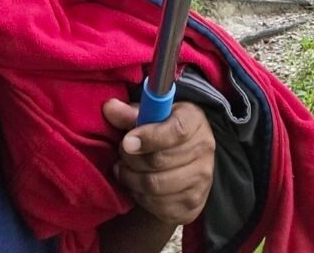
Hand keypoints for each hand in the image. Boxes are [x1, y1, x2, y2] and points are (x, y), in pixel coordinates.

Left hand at [102, 98, 215, 225]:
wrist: (185, 161)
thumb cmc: (163, 131)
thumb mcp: (149, 115)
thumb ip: (129, 113)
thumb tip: (109, 107)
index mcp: (195, 120)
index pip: (176, 130)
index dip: (149, 137)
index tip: (126, 141)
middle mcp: (204, 149)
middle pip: (160, 160)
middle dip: (132, 158)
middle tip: (121, 154)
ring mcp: (201, 179)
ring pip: (155, 185)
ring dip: (131, 178)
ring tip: (123, 169)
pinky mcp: (192, 204)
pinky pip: (158, 205)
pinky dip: (140, 196)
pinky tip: (135, 185)